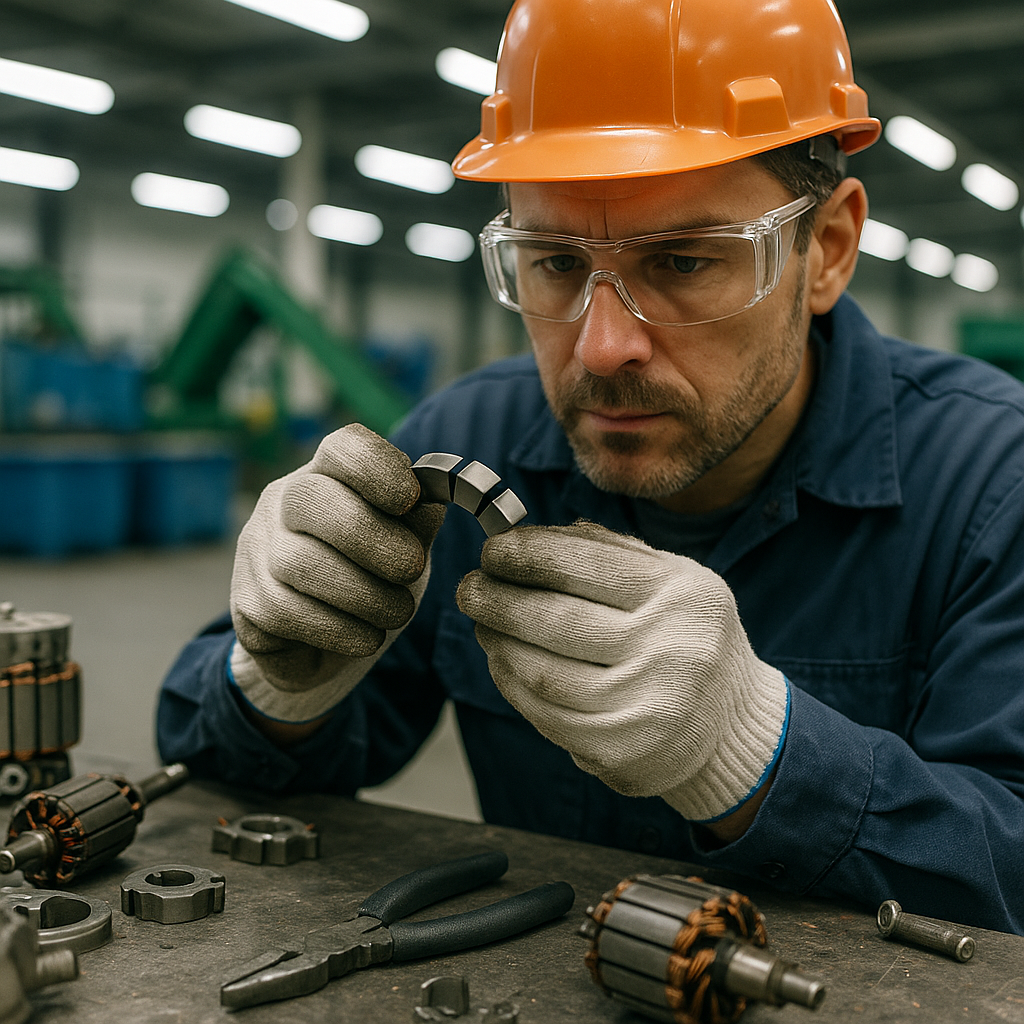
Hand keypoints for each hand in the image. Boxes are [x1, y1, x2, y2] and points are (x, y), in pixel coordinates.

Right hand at [230, 423, 444, 721]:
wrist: (322, 644)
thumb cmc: (371, 577)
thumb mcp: (404, 545)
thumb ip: (418, 524)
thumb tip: (430, 505)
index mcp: (328, 474)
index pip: (342, 448)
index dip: (376, 466)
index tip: (410, 498)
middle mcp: (282, 502)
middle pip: (311, 498)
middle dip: (371, 537)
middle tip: (412, 568)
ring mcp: (257, 549)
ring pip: (299, 563)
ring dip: (363, 594)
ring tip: (398, 613)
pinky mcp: (246, 602)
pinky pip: (287, 612)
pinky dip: (338, 629)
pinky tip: (367, 637)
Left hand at [456, 521, 787, 822]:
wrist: (731, 724)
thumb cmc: (687, 636)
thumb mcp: (674, 579)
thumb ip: (611, 550)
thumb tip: (529, 534)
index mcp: (681, 593)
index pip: (584, 563)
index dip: (526, 554)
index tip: (493, 550)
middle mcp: (669, 648)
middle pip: (555, 618)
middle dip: (498, 599)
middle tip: (470, 587)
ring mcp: (644, 705)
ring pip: (541, 670)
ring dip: (498, 642)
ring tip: (483, 623)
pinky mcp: (619, 749)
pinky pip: (545, 713)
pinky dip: (512, 684)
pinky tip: (503, 662)